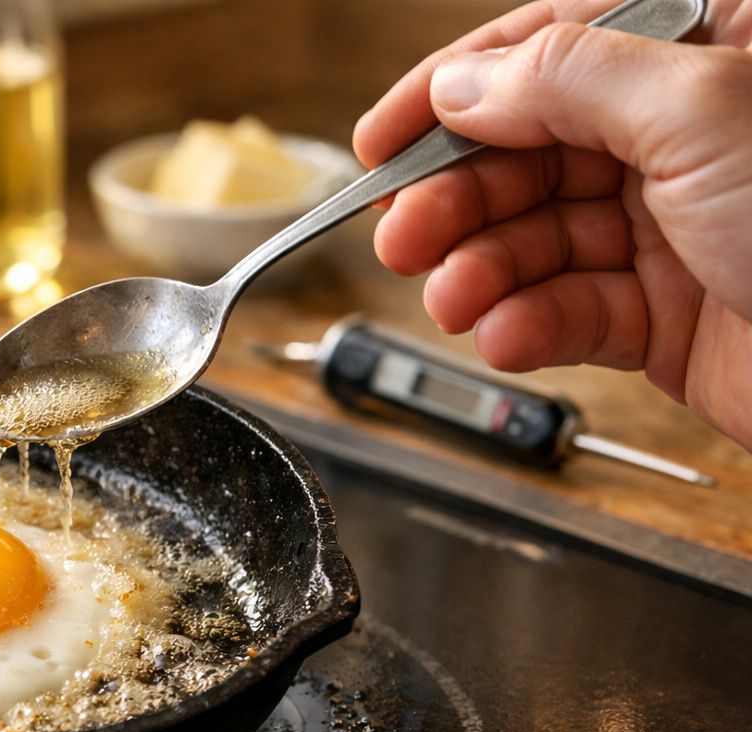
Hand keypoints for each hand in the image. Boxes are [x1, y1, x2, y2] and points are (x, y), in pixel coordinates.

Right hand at [354, 0, 751, 449]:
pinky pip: (566, 310)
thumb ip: (564, 82)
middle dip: (457, 199)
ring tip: (458, 300)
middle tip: (403, 236)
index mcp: (699, 54)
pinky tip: (511, 334)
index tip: (380, 140)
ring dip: (482, 272)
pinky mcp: (660, 312)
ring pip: (534, 238)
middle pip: (525, 152)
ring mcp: (667, 226)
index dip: (451, 92)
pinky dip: (528, 325)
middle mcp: (677, 135)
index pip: (547, 49)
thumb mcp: (697, 111)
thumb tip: (464, 82)